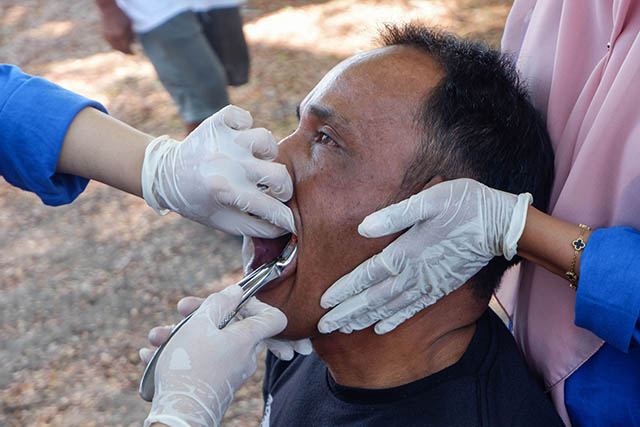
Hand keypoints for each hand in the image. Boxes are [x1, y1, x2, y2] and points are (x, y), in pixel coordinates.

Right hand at [98, 2, 133, 53]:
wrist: (108, 9)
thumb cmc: (121, 16)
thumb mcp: (129, 25)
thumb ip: (131, 36)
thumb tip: (132, 44)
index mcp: (121, 35)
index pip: (126, 48)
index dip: (130, 52)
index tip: (134, 54)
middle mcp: (113, 38)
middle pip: (120, 50)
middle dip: (125, 51)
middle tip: (130, 52)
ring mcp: (108, 37)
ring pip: (114, 47)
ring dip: (120, 48)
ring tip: (124, 47)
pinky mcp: (104, 35)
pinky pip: (110, 43)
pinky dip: (115, 44)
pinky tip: (118, 41)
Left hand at [142, 105, 295, 237]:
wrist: (165, 175)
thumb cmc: (198, 202)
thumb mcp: (223, 222)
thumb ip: (256, 228)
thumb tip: (285, 228)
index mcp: (226, 191)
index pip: (270, 207)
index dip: (286, 218)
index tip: (290, 220)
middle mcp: (227, 163)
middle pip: (278, 174)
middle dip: (283, 188)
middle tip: (274, 191)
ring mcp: (223, 140)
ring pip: (266, 140)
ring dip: (267, 154)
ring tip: (257, 162)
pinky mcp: (217, 123)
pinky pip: (243, 116)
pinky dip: (246, 124)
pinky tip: (241, 138)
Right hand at [143, 286, 286, 426]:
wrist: (179, 417)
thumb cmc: (189, 368)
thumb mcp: (199, 324)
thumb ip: (218, 303)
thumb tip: (236, 291)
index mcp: (247, 339)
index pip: (273, 318)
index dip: (256, 304)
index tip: (233, 301)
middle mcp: (243, 357)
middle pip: (230, 326)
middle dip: (201, 316)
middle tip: (180, 310)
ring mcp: (229, 373)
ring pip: (208, 344)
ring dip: (180, 335)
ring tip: (156, 338)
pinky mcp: (214, 386)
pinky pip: (199, 363)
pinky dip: (177, 356)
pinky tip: (151, 356)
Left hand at [317, 178, 531, 334]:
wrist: (500, 224)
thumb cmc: (462, 204)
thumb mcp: (428, 199)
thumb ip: (395, 215)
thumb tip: (362, 228)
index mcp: (406, 251)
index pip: (367, 276)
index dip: (344, 290)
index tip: (323, 303)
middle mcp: (414, 274)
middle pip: (373, 298)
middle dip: (346, 313)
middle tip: (323, 327)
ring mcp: (427, 284)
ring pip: (389, 307)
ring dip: (364, 319)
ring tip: (344, 329)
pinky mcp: (440, 288)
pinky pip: (412, 309)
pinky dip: (394, 320)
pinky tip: (381, 328)